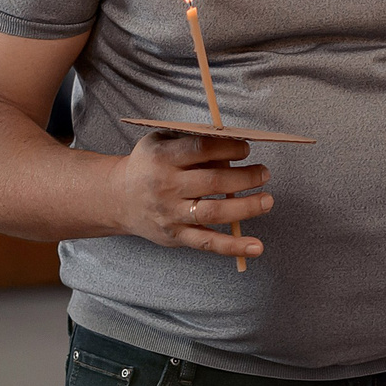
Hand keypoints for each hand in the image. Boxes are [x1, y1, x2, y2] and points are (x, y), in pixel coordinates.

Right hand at [112, 132, 271, 259]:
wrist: (117, 198)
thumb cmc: (150, 164)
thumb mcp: (161, 142)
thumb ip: (193, 138)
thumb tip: (235, 140)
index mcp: (163, 157)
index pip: (201, 150)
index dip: (229, 148)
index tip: (246, 148)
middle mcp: (166, 187)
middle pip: (213, 182)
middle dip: (245, 177)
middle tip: (264, 173)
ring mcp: (171, 214)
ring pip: (214, 213)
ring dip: (247, 207)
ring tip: (267, 199)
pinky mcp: (176, 236)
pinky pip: (207, 243)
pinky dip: (234, 247)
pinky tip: (257, 247)